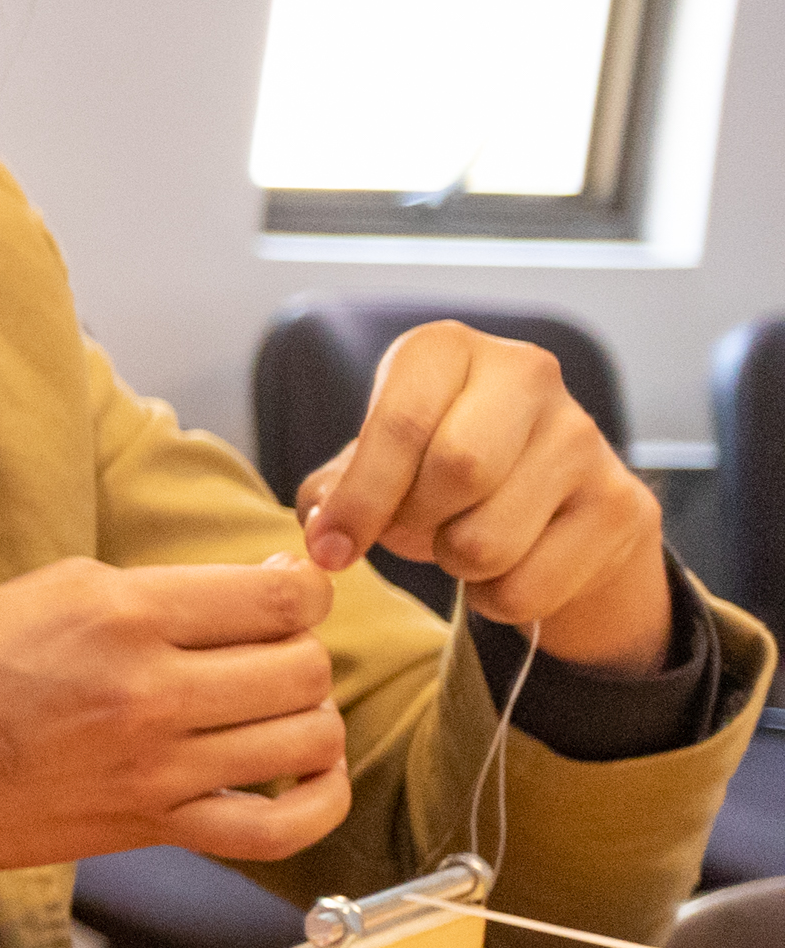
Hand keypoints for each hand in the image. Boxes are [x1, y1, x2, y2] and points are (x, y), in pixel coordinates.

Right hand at [0, 555, 348, 947]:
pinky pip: (280, 828)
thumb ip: (151, 588)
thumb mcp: (39, 592)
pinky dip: (318, 802)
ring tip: (275, 706)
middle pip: (303, 665)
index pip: (276, 597)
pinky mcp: (154, 828)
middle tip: (267, 649)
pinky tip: (308, 774)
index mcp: (117, 614)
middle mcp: (147, 690)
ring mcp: (155, 768)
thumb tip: (258, 584)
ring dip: (309, 716)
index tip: (289, 588)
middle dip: (300, 649)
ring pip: (306, 737)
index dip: (305, 587)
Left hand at [296, 320, 673, 672]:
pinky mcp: (622, 504)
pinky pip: (528, 587)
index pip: (400, 424)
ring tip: (460, 539)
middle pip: (457, 472)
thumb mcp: (378, 462)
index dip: (359, 500)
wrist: (548, 499)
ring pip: (489, 541)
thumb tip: (325, 530)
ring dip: (454, 564)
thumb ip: (334, 490)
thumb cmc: (436, 470)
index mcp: (448, 349)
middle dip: (413, 523)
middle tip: (409, 530)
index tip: (330, 549)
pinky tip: (508, 564)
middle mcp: (527, 373)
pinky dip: (496, 598)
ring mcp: (584, 437)